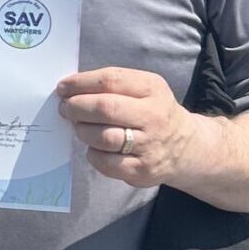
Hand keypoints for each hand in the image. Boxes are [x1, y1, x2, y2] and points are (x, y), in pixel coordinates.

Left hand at [57, 68, 200, 185]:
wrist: (186, 147)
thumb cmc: (152, 112)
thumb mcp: (144, 89)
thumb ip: (112, 85)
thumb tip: (70, 89)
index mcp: (153, 89)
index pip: (111, 80)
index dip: (81, 83)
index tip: (63, 88)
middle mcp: (154, 116)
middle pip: (105, 108)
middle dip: (77, 107)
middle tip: (65, 108)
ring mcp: (149, 145)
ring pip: (103, 137)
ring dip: (82, 131)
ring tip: (79, 127)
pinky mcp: (141, 169)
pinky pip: (105, 163)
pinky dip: (92, 154)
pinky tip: (94, 148)